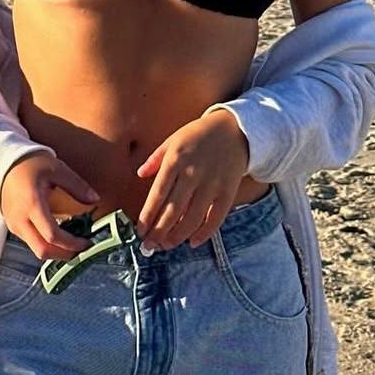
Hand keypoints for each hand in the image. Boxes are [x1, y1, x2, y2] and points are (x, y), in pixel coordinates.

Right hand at [0, 151, 100, 262]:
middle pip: (43, 250)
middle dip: (64, 254)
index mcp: (32, 204)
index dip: (72, 244)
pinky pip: (30, 242)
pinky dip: (46, 244)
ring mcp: (14, 225)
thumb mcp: (57, 169)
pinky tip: (57, 234)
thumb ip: (76, 186)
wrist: (4, 163)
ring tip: (72, 242)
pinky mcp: (12, 226)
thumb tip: (95, 199)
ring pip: (36, 249)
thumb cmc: (31, 164)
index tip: (87, 242)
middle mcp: (20, 219)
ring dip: (55, 251)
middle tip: (81, 249)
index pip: (52, 235)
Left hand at [134, 109, 249, 249]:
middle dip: (159, 231)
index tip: (140, 230)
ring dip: (178, 235)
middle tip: (150, 246)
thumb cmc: (198, 135)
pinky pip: (216, 217)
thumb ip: (156, 158)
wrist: (235, 129)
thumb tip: (140, 174)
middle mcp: (193, 173)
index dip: (148, 215)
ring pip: (193, 217)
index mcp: (176, 159)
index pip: (158, 193)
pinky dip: (205, 233)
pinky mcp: (228, 191)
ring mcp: (212, 183)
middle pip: (174, 209)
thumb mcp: (173, 139)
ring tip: (166, 246)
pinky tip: (193, 242)